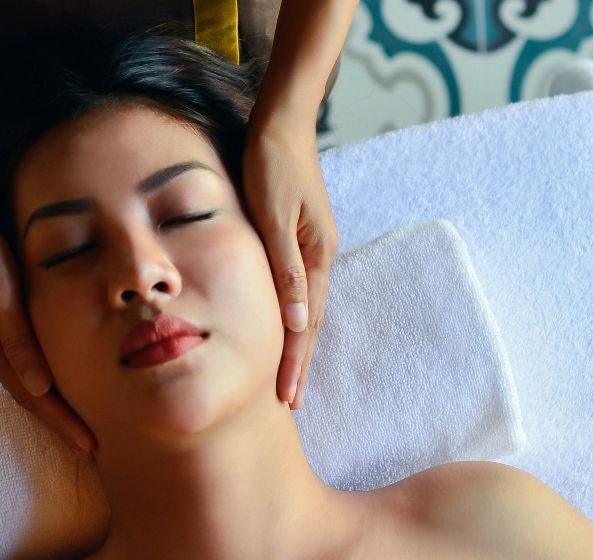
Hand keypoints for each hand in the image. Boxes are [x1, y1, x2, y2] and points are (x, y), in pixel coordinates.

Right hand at [0, 192, 97, 461]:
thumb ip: (18, 338)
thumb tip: (39, 389)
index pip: (32, 395)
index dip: (61, 422)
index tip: (89, 446)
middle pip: (29, 394)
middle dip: (59, 421)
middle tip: (92, 448)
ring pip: (27, 377)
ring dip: (52, 402)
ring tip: (79, 422)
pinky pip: (24, 355)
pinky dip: (43, 374)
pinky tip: (56, 378)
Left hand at [242, 117, 337, 410]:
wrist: (281, 122)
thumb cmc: (271, 163)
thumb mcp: (274, 216)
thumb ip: (284, 269)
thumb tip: (297, 322)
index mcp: (317, 255)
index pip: (305, 324)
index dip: (295, 363)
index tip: (287, 398)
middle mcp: (320, 256)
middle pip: (310, 323)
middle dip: (299, 365)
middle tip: (290, 404)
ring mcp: (312, 248)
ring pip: (306, 309)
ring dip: (297, 346)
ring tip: (289, 378)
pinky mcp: (300, 238)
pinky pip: (298, 290)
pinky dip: (292, 318)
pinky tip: (287, 330)